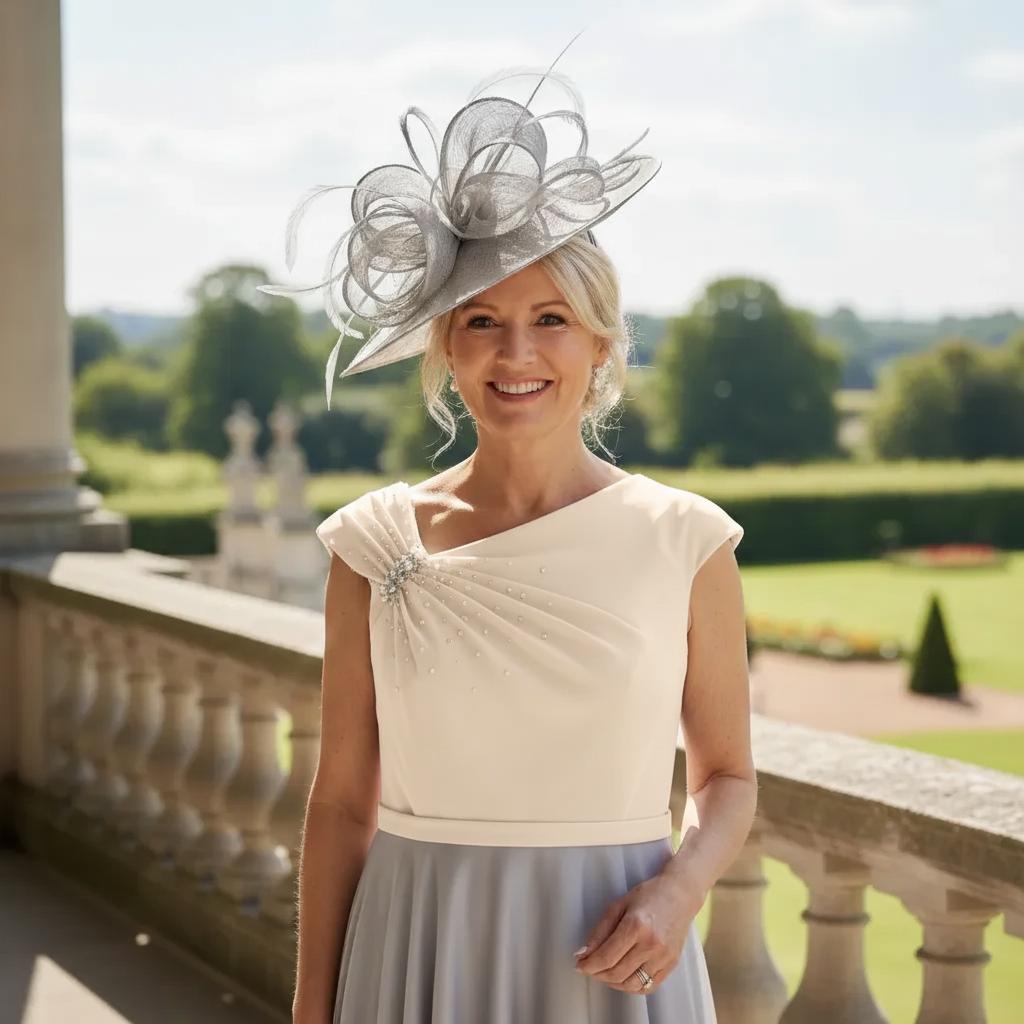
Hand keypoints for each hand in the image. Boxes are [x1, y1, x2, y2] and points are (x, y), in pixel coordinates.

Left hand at [572, 872, 702, 994]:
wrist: (679, 894)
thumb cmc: (648, 895)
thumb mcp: (618, 905)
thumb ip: (600, 931)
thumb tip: (583, 954)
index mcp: (636, 926)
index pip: (607, 957)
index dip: (589, 965)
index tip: (579, 965)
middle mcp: (651, 944)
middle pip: (617, 973)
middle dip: (598, 974)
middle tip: (589, 968)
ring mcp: (663, 957)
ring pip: (631, 984)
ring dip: (613, 983)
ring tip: (604, 973)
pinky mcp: (671, 965)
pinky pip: (648, 987)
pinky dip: (631, 986)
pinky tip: (623, 976)